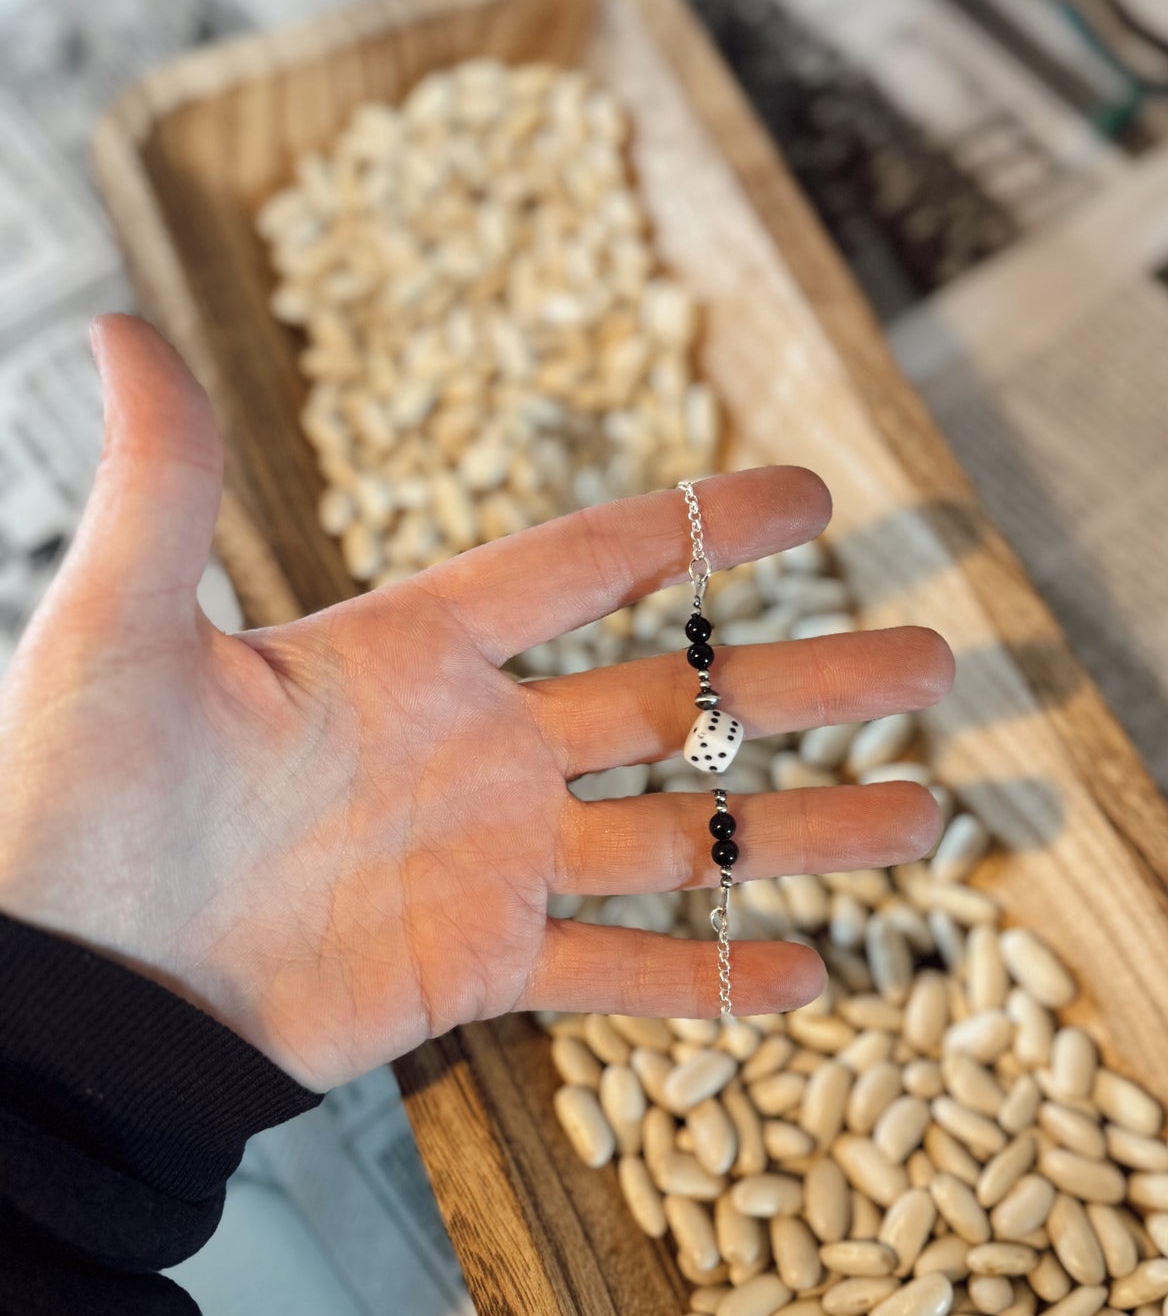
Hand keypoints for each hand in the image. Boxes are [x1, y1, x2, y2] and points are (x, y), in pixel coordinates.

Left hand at [0, 317, 953, 1089]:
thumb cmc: (71, 806)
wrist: (63, 991)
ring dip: (801, 832)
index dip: (701, 528)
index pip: (586, 568)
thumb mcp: (118, 632)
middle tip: (932, 662)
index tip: (813, 498)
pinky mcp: (480, 967)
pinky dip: (714, 979)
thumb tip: (121, 325)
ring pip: (681, 840)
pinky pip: (621, 972)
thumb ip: (164, 486)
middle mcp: (475, 749)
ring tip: (926, 818)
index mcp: (410, 652)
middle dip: (807, 682)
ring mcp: (488, 862)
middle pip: (679, 701)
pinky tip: (810, 974)